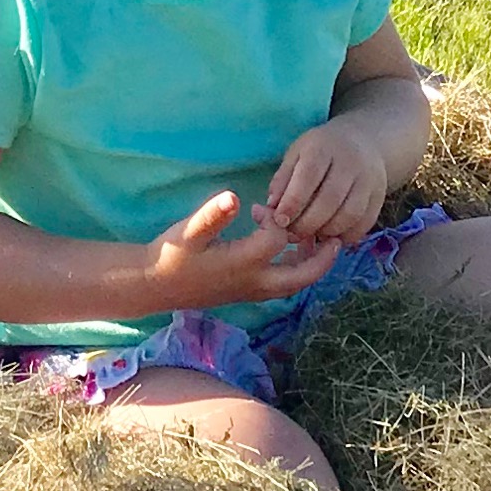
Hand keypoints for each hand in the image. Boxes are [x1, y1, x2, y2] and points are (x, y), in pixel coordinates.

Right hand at [144, 187, 341, 315]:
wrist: (154, 285)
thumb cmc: (170, 255)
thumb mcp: (188, 232)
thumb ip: (212, 215)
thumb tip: (233, 197)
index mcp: (243, 263)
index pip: (277, 238)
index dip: (276, 218)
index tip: (261, 207)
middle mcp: (254, 282)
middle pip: (301, 277)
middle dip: (322, 259)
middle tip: (336, 238)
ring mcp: (251, 291)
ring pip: (292, 284)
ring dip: (309, 266)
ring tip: (319, 243)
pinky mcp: (246, 293)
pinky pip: (280, 285)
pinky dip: (293, 270)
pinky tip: (289, 252)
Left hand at [264, 112, 393, 248]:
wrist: (362, 142)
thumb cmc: (320, 151)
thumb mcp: (296, 155)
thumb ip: (282, 180)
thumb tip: (270, 209)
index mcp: (323, 147)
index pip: (308, 177)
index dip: (293, 202)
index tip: (279, 220)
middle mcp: (350, 162)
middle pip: (330, 200)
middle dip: (307, 223)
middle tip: (292, 235)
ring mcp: (369, 179)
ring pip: (349, 214)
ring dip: (327, 232)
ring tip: (310, 236)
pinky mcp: (380, 196)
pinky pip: (365, 223)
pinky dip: (346, 236)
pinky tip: (330, 237)